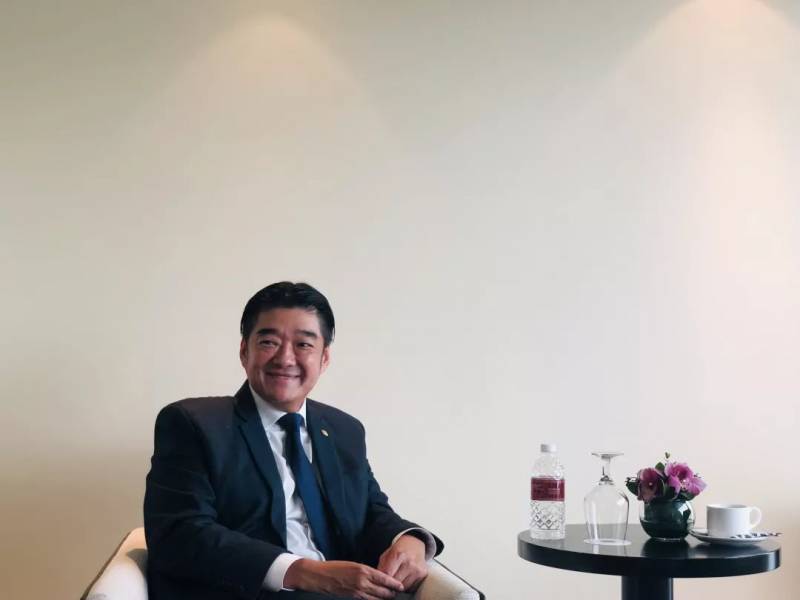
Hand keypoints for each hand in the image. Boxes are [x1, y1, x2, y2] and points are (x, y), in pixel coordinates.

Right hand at [284, 558, 403, 599]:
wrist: (321, 576)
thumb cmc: (336, 567)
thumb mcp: (354, 564)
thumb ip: (366, 571)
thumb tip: (378, 577)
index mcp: (363, 570)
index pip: (384, 578)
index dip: (394, 584)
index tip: (401, 586)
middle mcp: (362, 582)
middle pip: (383, 591)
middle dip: (392, 593)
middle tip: (398, 593)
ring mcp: (358, 591)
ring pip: (377, 598)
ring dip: (384, 598)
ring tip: (391, 597)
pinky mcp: (353, 597)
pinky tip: (378, 599)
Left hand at [377, 534, 427, 592]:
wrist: (415, 544)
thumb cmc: (398, 550)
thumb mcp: (386, 555)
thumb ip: (381, 568)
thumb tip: (379, 582)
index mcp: (398, 555)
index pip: (388, 575)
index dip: (382, 580)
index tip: (380, 582)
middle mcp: (409, 562)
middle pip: (396, 583)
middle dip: (390, 584)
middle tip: (388, 582)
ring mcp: (417, 569)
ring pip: (404, 587)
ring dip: (398, 586)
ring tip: (397, 578)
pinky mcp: (423, 574)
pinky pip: (411, 587)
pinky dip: (407, 586)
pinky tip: (405, 578)